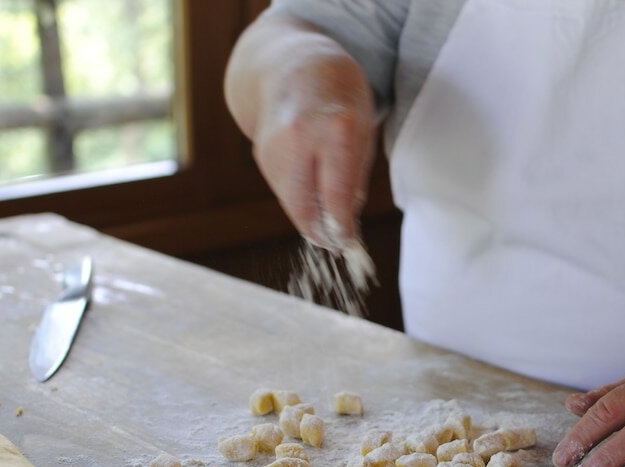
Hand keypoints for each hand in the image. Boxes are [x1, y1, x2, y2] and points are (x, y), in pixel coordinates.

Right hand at [252, 53, 375, 249]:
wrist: (293, 64)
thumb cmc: (340, 97)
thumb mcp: (363, 129)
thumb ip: (354, 176)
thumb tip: (345, 223)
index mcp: (336, 130)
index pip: (336, 197)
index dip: (342, 229)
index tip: (350, 242)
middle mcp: (299, 138)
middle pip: (305, 208)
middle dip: (322, 232)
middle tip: (337, 243)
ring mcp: (274, 146)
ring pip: (291, 203)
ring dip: (310, 217)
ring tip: (329, 218)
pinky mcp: (261, 154)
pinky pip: (283, 190)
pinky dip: (299, 198)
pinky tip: (312, 188)